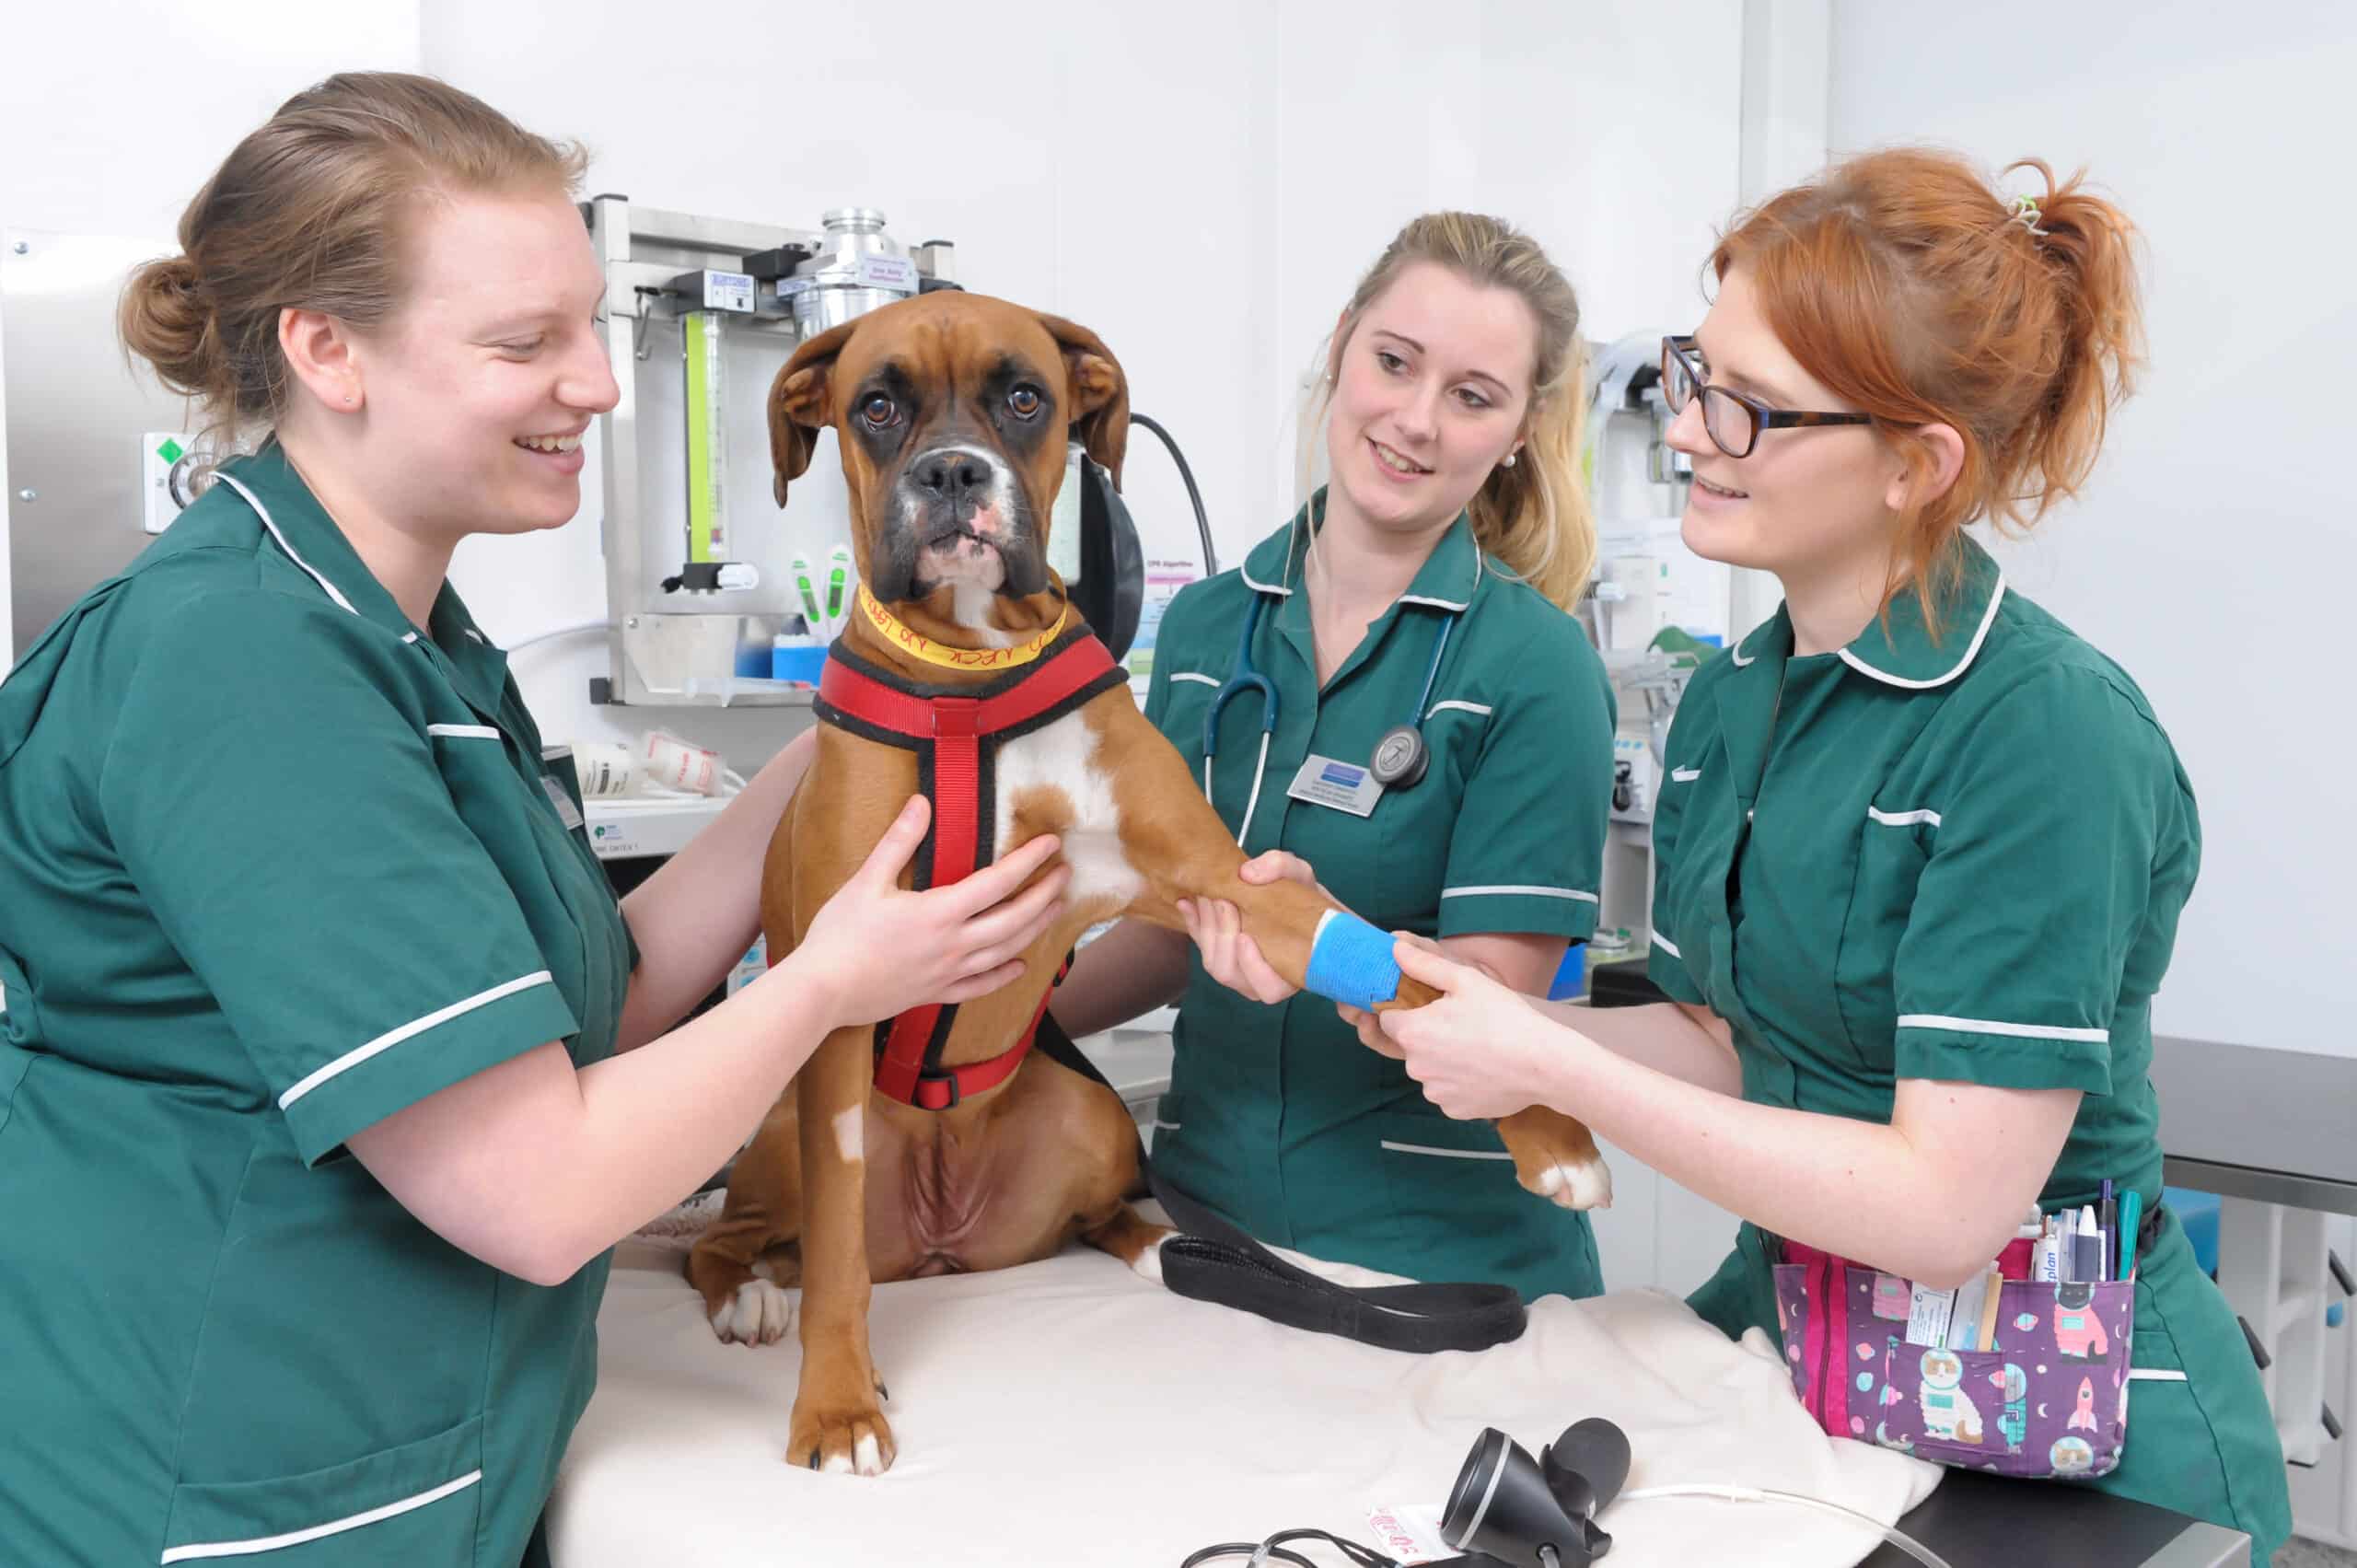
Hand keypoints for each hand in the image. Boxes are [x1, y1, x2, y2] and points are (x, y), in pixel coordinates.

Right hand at [794, 796, 1067, 1027]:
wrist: (823, 991)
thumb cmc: (840, 935)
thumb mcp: (866, 880)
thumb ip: (898, 841)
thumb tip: (921, 802)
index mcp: (940, 912)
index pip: (998, 882)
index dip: (1029, 861)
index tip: (1051, 844)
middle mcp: (954, 945)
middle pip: (1014, 919)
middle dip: (1043, 894)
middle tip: (1064, 874)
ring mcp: (948, 973)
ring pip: (1005, 952)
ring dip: (1034, 930)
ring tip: (1054, 911)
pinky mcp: (935, 993)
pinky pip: (980, 987)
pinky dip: (1005, 976)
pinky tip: (1021, 968)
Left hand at [1176, 851, 1330, 1004]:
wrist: (1292, 897)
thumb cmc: (1304, 895)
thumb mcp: (1301, 875)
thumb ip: (1280, 867)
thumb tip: (1247, 874)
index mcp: (1290, 972)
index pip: (1269, 989)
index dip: (1254, 969)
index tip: (1245, 938)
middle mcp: (1261, 979)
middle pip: (1231, 972)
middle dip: (1223, 935)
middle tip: (1223, 900)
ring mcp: (1238, 970)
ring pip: (1213, 962)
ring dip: (1207, 928)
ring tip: (1208, 896)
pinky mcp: (1219, 953)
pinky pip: (1201, 947)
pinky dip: (1192, 923)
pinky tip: (1186, 901)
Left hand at [1376, 938, 1571, 1119]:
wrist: (1542, 1064)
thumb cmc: (1504, 1017)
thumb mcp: (1465, 980)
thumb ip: (1423, 964)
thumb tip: (1395, 949)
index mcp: (1412, 1032)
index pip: (1388, 1019)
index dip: (1407, 1011)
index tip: (1432, 1008)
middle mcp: (1415, 1067)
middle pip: (1410, 1046)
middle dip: (1427, 1036)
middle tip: (1463, 1026)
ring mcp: (1435, 1092)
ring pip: (1429, 1070)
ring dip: (1442, 1061)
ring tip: (1477, 1048)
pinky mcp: (1454, 1110)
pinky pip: (1448, 1091)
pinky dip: (1460, 1082)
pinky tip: (1483, 1070)